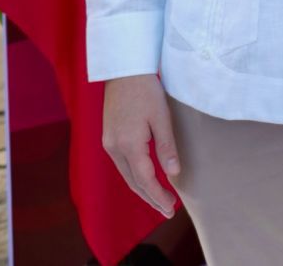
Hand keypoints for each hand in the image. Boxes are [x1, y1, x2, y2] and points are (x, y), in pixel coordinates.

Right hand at [101, 74, 180, 216]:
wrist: (124, 71)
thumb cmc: (147, 90)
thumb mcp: (161, 116)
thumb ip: (167, 146)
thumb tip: (173, 173)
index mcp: (129, 144)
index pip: (145, 179)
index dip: (158, 196)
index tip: (171, 208)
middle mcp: (115, 148)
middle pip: (133, 182)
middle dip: (150, 198)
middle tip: (167, 210)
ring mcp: (109, 143)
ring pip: (126, 175)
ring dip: (142, 188)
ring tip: (159, 199)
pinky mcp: (109, 137)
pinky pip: (122, 164)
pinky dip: (134, 176)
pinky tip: (145, 178)